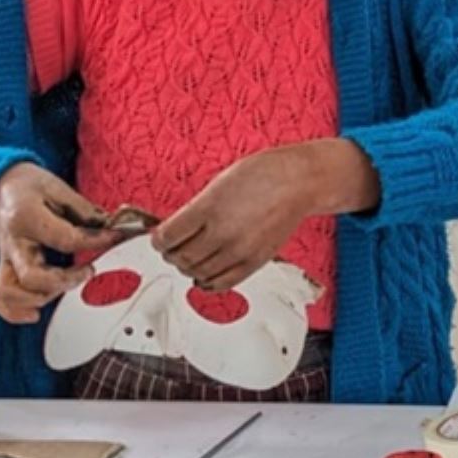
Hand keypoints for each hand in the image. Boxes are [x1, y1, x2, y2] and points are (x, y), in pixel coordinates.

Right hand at [0, 163, 121, 323]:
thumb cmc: (28, 187)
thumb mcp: (57, 187)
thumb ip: (83, 210)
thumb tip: (112, 227)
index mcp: (25, 217)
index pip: (64, 239)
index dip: (95, 241)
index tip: (115, 237)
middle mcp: (12, 242)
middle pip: (33, 276)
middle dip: (65, 280)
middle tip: (90, 270)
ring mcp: (5, 260)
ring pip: (10, 292)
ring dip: (41, 297)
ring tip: (66, 286)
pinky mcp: (3, 271)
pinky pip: (0, 299)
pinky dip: (15, 312)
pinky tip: (36, 313)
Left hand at [154, 140, 378, 292]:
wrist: (299, 181)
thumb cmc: (264, 174)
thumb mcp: (219, 183)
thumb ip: (196, 209)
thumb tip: (177, 229)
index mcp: (209, 208)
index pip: (167, 236)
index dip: (158, 239)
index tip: (159, 238)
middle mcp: (223, 232)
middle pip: (181, 257)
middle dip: (172, 253)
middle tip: (172, 248)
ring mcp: (239, 250)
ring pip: (198, 273)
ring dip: (189, 267)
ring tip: (190, 257)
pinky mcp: (254, 262)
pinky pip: (222, 283)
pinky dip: (208, 282)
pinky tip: (205, 274)